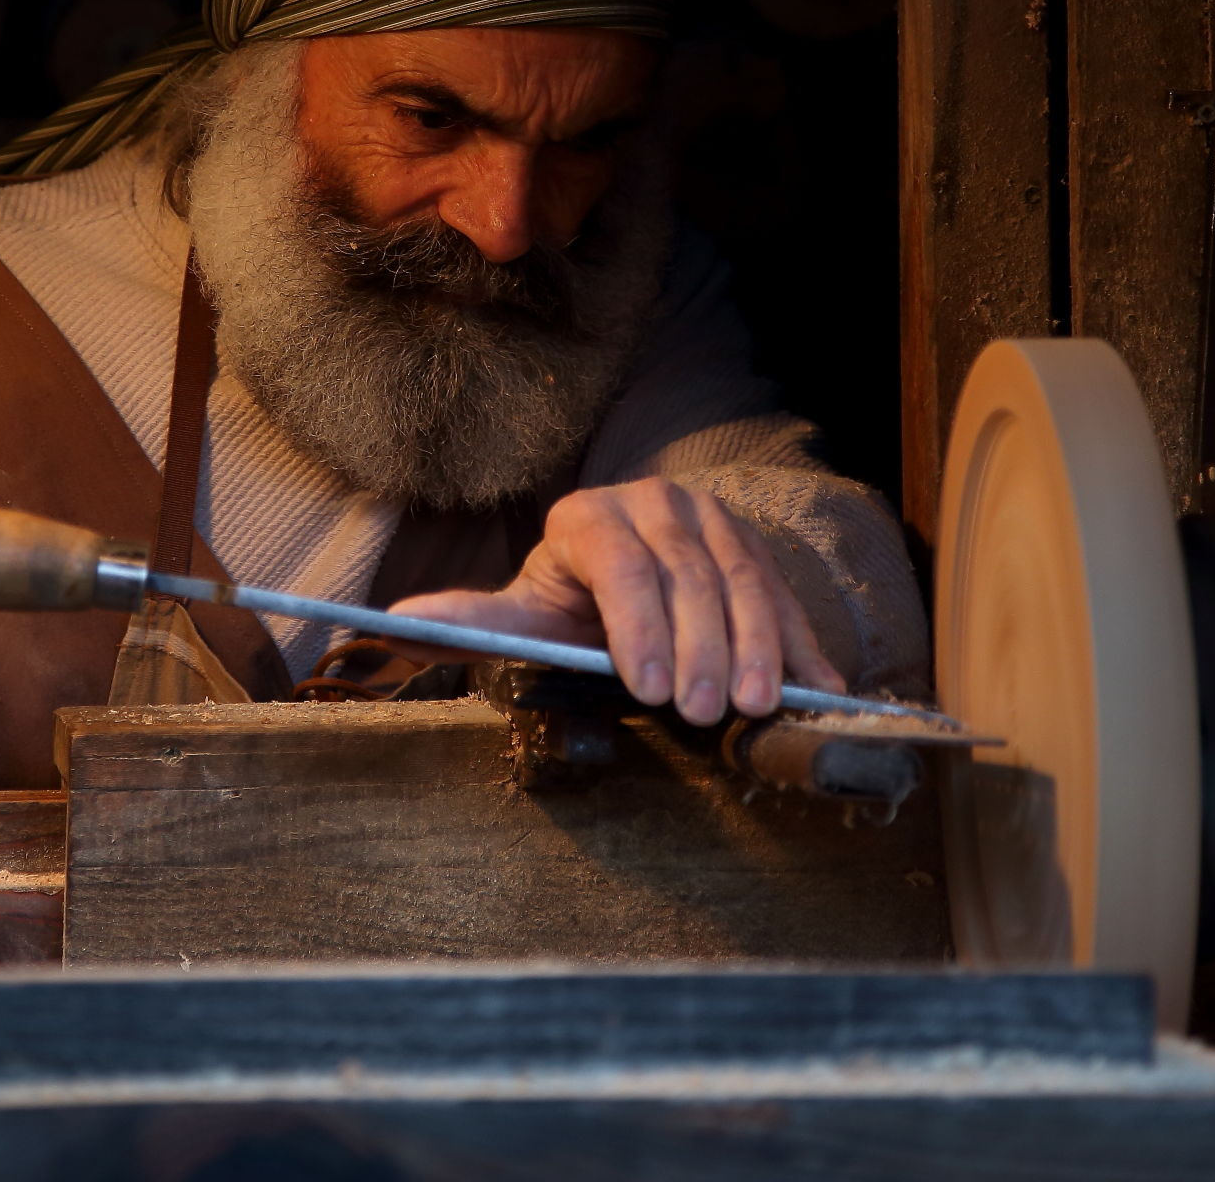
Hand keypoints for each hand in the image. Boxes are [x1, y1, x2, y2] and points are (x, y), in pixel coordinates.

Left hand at [388, 477, 843, 723]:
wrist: (621, 568)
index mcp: (589, 517)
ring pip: (743, 580)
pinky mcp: (756, 545)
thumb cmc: (566, 604)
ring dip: (755, 646)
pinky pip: (783, 593)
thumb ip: (475, 621)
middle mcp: (654, 503)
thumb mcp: (523, 612)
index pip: (621, 567)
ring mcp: (712, 520)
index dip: (639, 626)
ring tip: (756, 704)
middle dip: (698, 648)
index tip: (649, 687)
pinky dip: (800, 643)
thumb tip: (397, 620)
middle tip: (702, 711)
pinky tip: (817, 689)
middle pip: (687, 576)